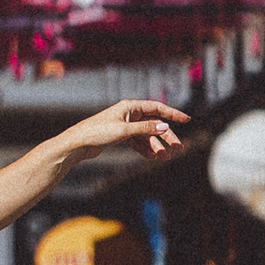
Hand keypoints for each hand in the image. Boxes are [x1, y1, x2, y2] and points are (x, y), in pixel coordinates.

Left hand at [64, 99, 187, 166]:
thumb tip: (165, 126)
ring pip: (146, 135)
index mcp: (130, 107)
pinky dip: (145, 149)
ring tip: (163, 157)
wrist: (79, 143)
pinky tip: (152, 157)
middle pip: (153, 123)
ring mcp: (125, 125)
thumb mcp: (124, 130)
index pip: (156, 108)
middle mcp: (129, 114)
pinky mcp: (120, 136)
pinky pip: (138, 142)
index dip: (172, 114)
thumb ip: (145, 129)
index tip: (186, 120)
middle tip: (178, 147)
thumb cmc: (98, 132)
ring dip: (155, 145)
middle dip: (166, 136)